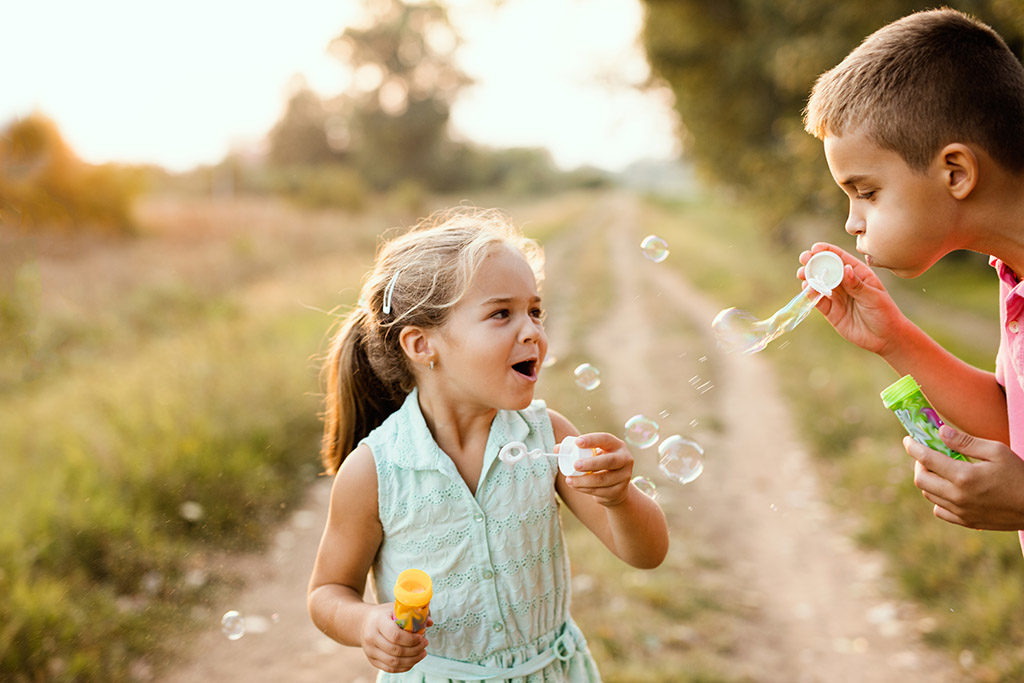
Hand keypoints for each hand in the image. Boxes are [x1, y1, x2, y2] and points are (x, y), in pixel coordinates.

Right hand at [359, 604, 429, 672]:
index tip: (422, 637)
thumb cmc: (384, 614)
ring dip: (412, 660)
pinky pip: (390, 668)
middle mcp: (371, 637)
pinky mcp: (372, 660)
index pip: (395, 635)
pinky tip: (413, 660)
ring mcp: (370, 650)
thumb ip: (414, 612)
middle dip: (414, 650)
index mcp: (378, 621)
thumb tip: (429, 622)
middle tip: (425, 644)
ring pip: (393, 662)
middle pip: (395, 650)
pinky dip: (404, 667)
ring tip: (422, 653)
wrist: (364, 622)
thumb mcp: (396, 608)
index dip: (411, 639)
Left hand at [563, 432, 633, 506]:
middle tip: (575, 465)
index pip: (606, 439)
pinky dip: (585, 489)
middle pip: (609, 461)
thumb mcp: (590, 454)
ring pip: (602, 480)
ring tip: (568, 480)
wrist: (615, 486)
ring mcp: (624, 476)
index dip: (592, 440)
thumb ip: (574, 450)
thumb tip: (556, 449)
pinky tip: (576, 486)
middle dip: (591, 463)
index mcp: (617, 445)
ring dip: (583, 480)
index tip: (577, 442)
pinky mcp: (619, 491)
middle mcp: (625, 459)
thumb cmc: (599, 464)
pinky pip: (600, 491)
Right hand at [798, 244, 904, 355]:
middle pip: (825, 268)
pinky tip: (807, 290)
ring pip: (818, 283)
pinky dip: (810, 294)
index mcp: (858, 273)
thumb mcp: (874, 297)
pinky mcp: (830, 311)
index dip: (827, 251)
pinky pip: (817, 300)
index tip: (815, 248)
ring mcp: (836, 296)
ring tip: (802, 274)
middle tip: (804, 259)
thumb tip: (845, 269)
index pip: (840, 258)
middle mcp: (845, 282)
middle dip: (813, 262)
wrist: (885, 338)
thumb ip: (857, 285)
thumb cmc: (885, 313)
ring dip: (808, 277)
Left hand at [905, 424, 1023, 529]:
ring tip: (938, 469)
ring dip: (928, 479)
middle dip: (918, 464)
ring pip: (929, 494)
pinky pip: (940, 510)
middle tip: (926, 454)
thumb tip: (940, 432)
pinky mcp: (966, 521)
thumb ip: (966, 442)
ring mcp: (961, 512)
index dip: (913, 447)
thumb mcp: (996, 451)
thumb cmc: (1019, 475)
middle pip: (921, 479)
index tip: (908, 440)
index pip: (927, 459)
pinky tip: (948, 489)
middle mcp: (957, 496)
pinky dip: (937, 498)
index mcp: (964, 476)